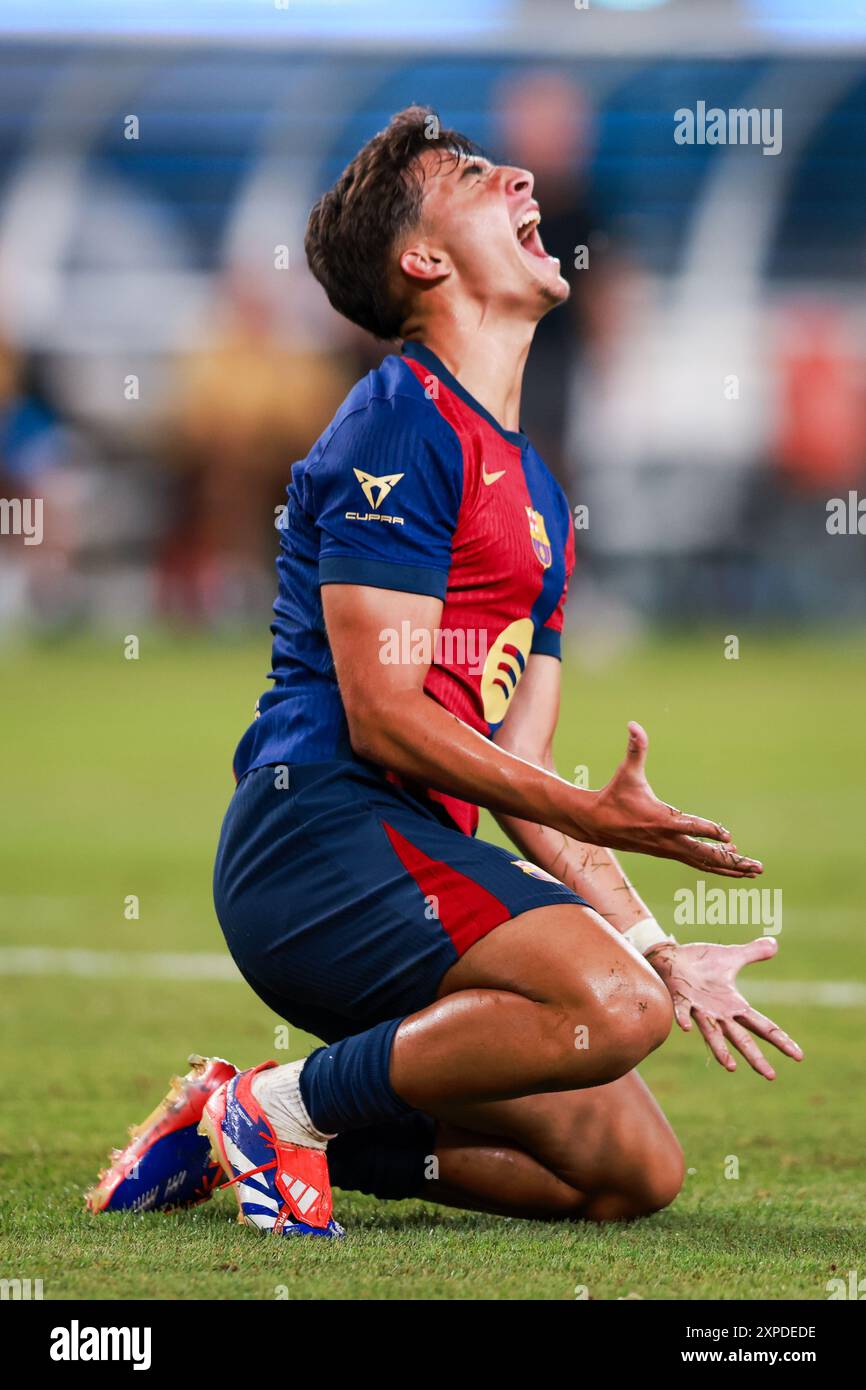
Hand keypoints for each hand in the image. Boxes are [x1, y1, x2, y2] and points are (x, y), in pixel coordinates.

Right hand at [583, 722, 761, 876]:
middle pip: (705, 856)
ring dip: (728, 869)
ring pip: (703, 863)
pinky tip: (731, 863)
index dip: (710, 831)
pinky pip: (696, 862)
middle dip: (732, 863)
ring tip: (752, 872)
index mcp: (661, 820)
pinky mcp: (667, 852)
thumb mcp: (626, 772)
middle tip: (757, 868)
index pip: (691, 827)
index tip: (729, 837)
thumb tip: (634, 724)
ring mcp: (668, 850)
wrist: (595, 824)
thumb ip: (635, 749)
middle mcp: (668, 840)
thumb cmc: (614, 796)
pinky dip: (714, 864)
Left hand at [646, 937, 803, 1079]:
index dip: (780, 1040)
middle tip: (770, 1075)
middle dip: (755, 1057)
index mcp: (734, 1005)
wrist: (671, 957)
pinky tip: (687, 1029)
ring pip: (713, 1032)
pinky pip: (682, 1010)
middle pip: (741, 1038)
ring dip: (721, 1049)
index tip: (798, 1056)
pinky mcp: (680, 998)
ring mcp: (699, 1008)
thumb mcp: (732, 956)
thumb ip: (753, 953)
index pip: (762, 1026)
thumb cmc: (701, 962)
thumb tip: (775, 943)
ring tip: (731, 1066)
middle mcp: (718, 1013)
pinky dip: (684, 1018)